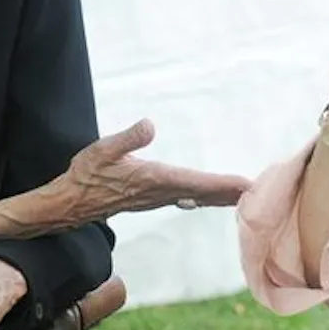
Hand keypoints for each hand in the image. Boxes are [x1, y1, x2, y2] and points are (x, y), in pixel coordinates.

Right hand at [61, 119, 252, 220]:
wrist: (71, 204)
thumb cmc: (85, 176)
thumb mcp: (102, 150)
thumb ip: (127, 139)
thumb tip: (149, 125)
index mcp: (153, 180)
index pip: (195, 183)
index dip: (221, 184)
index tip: (245, 186)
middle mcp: (159, 192)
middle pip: (202, 193)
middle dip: (229, 192)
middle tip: (258, 192)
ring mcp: (155, 198)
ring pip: (195, 198)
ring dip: (219, 196)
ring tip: (241, 193)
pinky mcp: (150, 198)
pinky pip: (185, 198)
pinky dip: (202, 197)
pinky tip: (208, 197)